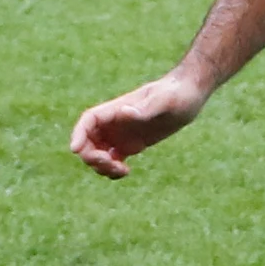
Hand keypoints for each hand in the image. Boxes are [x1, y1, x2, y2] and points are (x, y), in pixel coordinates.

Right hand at [70, 74, 208, 177]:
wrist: (189, 95)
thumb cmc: (177, 93)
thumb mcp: (163, 101)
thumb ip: (144, 108)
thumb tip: (124, 111)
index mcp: (117, 109)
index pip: (88, 121)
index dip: (78, 134)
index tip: (75, 150)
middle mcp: (115, 122)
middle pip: (88, 141)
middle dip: (91, 156)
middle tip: (111, 164)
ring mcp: (121, 134)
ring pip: (98, 153)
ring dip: (101, 166)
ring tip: (121, 170)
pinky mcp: (131, 145)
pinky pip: (112, 160)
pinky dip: (112, 170)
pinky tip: (126, 172)